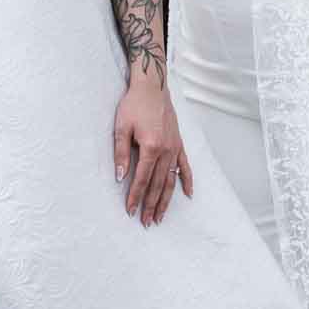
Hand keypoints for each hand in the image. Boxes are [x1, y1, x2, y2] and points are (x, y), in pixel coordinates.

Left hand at [114, 79, 193, 225]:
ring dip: (166, 200)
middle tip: (146, 222)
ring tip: (160, 216)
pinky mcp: (179, 143)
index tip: (130, 211)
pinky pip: (185, 167)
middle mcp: (166, 151)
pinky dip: (187, 181)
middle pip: (158, 185)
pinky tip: (188, 195)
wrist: (152, 86)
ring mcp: (175, 148)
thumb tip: (120, 177)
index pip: (141, 179)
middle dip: (150, 205)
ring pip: (171, 180)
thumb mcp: (121, 127)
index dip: (135, 197)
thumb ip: (121, 154)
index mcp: (151, 147)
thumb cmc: (134, 105)